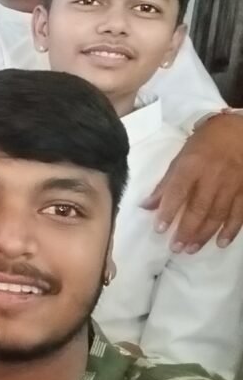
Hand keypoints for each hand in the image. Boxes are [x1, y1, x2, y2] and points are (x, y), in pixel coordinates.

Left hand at [141, 113, 242, 250]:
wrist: (239, 130)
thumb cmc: (204, 143)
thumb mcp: (181, 157)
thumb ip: (165, 183)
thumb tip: (146, 205)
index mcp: (192, 166)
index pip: (177, 191)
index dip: (168, 211)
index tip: (159, 230)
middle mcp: (212, 177)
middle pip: (199, 208)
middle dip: (186, 230)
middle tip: (176, 248)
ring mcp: (232, 184)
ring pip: (218, 214)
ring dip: (204, 234)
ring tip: (191, 249)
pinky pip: (240, 213)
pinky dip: (231, 230)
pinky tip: (221, 243)